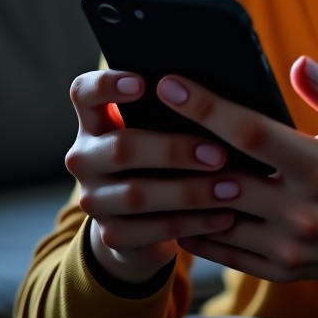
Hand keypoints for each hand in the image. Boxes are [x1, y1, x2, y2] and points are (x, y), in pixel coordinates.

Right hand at [64, 69, 237, 283]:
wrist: (143, 220)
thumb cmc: (163, 154)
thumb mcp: (159, 128)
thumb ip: (174, 108)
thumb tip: (222, 93)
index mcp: (95, 120)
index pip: (84, 92)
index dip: (108, 84)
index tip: (143, 82)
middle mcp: (85, 158)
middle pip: (121, 148)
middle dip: (174, 150)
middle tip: (220, 153)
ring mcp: (94, 199)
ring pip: (138, 194)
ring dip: (191, 191)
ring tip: (233, 188)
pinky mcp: (111, 234)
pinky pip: (154, 229)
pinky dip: (194, 223)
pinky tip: (225, 215)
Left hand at [161, 56, 317, 301]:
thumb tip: (300, 64)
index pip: (251, 132)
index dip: (206, 107)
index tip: (171, 84)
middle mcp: (301, 211)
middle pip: (221, 174)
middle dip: (177, 145)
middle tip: (142, 118)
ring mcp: (287, 246)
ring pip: (214, 215)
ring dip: (178, 187)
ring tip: (148, 156)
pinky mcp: (277, 268)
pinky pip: (220, 248)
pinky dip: (191, 224)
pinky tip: (172, 198)